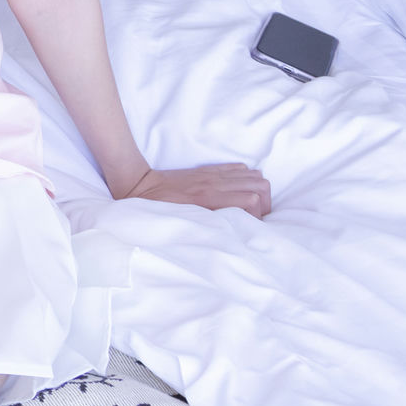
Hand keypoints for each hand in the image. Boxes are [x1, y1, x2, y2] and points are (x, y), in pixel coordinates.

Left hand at [122, 161, 271, 218]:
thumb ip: (204, 226)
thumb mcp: (180, 223)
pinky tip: (240, 190)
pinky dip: (247, 178)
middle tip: (257, 217)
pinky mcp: (208, 169)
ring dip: (258, 190)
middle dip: (266, 203)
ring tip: (251, 205)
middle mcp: (214, 183)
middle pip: (260, 185)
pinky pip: (238, 168)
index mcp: (208, 199)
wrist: (139, 184)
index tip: (251, 227)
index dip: (259, 215)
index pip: (252, 200)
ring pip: (253, 175)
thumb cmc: (157, 209)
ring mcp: (213, 174)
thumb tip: (226, 237)